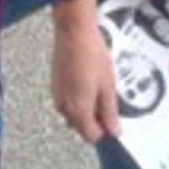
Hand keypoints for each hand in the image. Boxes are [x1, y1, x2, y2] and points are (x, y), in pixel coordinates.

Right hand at [52, 0, 119, 142]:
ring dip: (87, 108)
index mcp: (78, 111)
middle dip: (96, 120)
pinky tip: (87, 81)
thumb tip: (114, 130)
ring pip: (74, 114)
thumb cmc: (91, 54)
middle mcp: (64, 107)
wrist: (74, 32)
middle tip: (108, 101)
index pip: (92, 136)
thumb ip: (110, 112)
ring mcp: (57, 96)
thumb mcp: (108, 86)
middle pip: (82, 126)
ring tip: (98, 86)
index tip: (113, 122)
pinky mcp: (55, 85)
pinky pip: (68, 100)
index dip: (105, 131)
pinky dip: (78, 97)